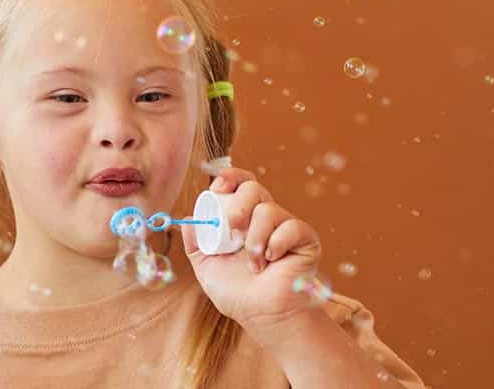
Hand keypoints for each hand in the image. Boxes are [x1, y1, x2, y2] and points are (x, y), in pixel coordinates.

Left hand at [180, 167, 324, 330]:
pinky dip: (276, 244)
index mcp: (244, 219)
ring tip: (254, 264)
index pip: (240, 184)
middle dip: (239, 207)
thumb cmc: (238, 295)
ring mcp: (286, 227)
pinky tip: (272, 262)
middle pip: (254, 188)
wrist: (262, 316)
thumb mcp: (206, 268)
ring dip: (255, 239)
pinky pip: (291, 227)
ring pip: (269, 210)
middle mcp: (265, 218)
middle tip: (234, 234)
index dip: (230, 178)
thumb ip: (195, 244)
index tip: (217, 188)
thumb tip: (187, 219)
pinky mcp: (305, 239)